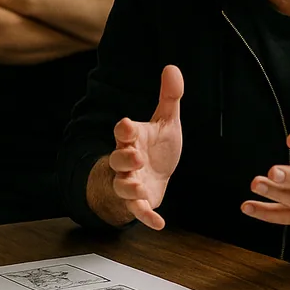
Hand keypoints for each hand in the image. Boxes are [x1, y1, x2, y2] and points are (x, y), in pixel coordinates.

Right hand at [108, 65, 183, 229]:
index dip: (124, 129)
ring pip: (123, 186)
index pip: (123, 132)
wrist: (155, 175)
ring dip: (130, 187)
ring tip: (140, 188)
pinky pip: (138, 211)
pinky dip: (147, 217)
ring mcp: (130, 183)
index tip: (127, 125)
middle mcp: (127, 161)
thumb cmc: (156, 147)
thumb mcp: (166, 122)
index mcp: (133, 138)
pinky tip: (159, 223)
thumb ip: (169, 97)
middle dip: (124, 158)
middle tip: (136, 157)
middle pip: (117, 159)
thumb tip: (172, 67)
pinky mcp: (139, 202)